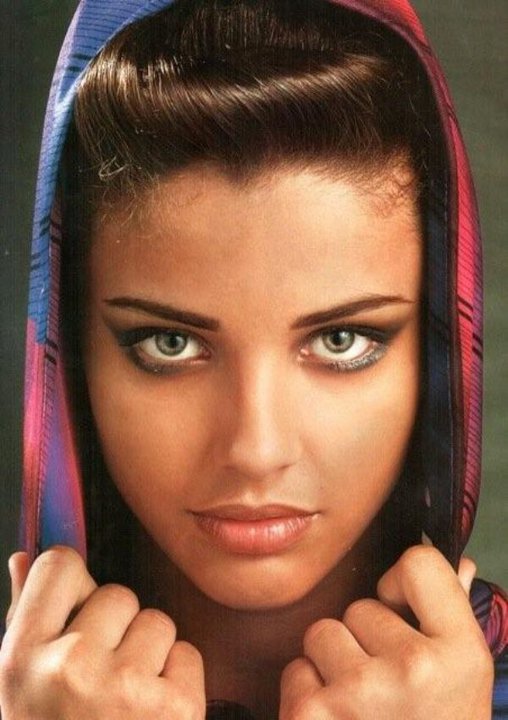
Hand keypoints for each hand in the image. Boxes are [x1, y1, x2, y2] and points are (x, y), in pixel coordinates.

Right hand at [0, 546, 204, 719]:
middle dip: (116, 629)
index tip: (76, 608)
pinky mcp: (175, 709)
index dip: (73, 583)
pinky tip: (153, 719)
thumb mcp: (18, 693)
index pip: (60, 565)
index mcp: (21, 660)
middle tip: (99, 682)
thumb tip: (24, 557)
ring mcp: (125, 689)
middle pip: (118, 594)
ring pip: (157, 622)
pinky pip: (187, 653)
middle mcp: (71, 668)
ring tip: (125, 705)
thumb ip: (25, 619)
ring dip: (149, 655)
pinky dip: (177, 681)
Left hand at [280, 546, 493, 718]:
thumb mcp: (464, 687)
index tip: (402, 615)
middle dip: (365, 642)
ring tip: (361, 711)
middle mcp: (413, 668)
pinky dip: (309, 696)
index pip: (419, 564)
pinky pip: (296, 670)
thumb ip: (454, 618)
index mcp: (462, 654)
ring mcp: (360, 693)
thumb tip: (457, 564)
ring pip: (322, 633)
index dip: (402, 587)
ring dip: (333, 667)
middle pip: (360, 607)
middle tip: (387, 693)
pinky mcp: (312, 716)